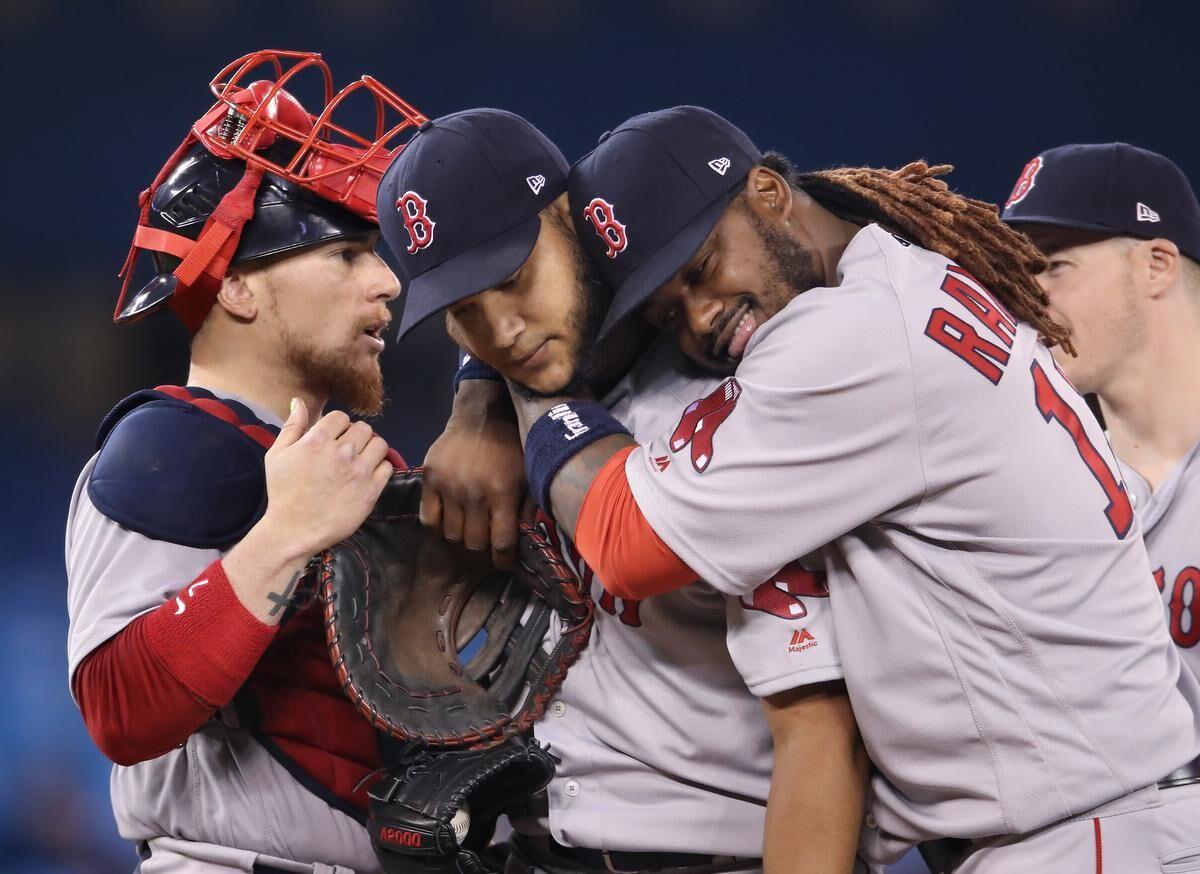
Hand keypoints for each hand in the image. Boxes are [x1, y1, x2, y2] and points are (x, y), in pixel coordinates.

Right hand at [260, 399, 393, 557]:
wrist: (293, 530)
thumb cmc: (283, 492)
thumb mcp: (277, 455)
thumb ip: (292, 426)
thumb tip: (299, 402)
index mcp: (318, 439)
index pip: (341, 417)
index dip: (338, 426)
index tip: (333, 439)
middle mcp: (342, 452)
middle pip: (364, 428)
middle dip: (356, 436)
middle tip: (348, 451)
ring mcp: (359, 471)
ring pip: (380, 444)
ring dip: (371, 449)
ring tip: (360, 460)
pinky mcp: (371, 490)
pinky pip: (387, 467)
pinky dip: (380, 468)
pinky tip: (367, 475)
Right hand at [421, 380, 528, 565]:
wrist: (482, 416)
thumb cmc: (511, 447)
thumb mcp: (529, 475)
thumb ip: (529, 508)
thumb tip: (528, 540)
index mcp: (502, 492)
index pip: (502, 542)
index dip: (504, 560)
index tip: (505, 562)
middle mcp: (474, 492)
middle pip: (474, 543)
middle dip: (483, 554)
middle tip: (487, 552)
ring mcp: (448, 486)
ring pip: (451, 535)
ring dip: (461, 543)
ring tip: (469, 540)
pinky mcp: (429, 478)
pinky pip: (428, 518)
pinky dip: (439, 528)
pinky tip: (450, 525)